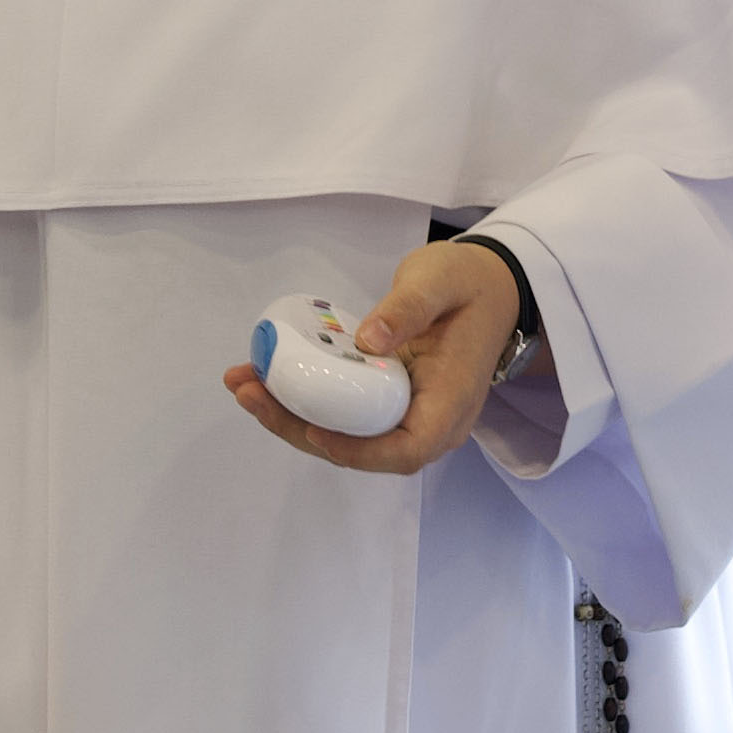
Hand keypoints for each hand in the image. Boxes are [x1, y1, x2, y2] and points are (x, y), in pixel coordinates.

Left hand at [222, 238, 522, 475]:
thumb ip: (408, 307)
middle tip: (250, 393)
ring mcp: (407, 415)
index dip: (358, 451)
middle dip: (300, 429)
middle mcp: (431, 420)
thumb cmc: (467, 282)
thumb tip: (367, 340)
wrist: (488, 288)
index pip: (407, 449)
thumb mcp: (440, 281)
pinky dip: (303, 401)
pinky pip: (344, 416)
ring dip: (291, 417)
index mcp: (452, 398)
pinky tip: (265, 378)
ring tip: (244, 384)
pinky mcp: (385, 404)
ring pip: (347, 438)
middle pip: (365, 450)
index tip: (314, 428)